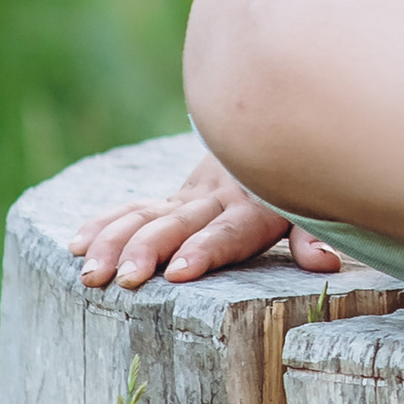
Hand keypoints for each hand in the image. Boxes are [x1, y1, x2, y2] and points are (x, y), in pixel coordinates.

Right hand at [68, 152, 342, 289]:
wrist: (282, 124)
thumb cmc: (304, 181)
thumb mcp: (316, 206)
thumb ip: (313, 234)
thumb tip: (326, 261)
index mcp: (255, 208)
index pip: (228, 232)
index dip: (205, 250)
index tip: (179, 271)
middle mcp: (218, 200)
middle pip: (179, 225)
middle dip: (149, 251)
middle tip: (125, 278)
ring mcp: (193, 197)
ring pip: (147, 216)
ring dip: (116, 242)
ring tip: (90, 272)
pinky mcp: (176, 197)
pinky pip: (135, 208)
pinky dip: (106, 223)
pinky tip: (76, 243)